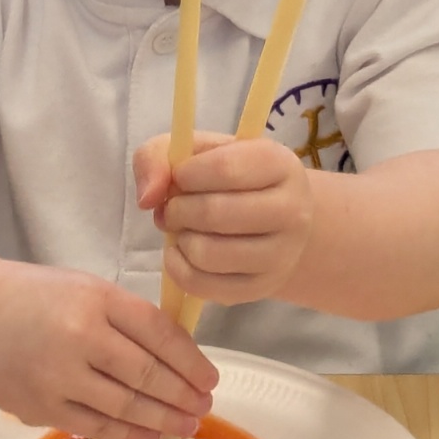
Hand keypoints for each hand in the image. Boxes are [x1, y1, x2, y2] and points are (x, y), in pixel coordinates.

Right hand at [0, 259, 217, 438]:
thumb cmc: (32, 296)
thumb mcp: (84, 289)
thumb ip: (125, 319)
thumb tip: (175, 358)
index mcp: (96, 299)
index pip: (159, 334)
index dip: (191, 361)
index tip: (210, 378)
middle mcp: (80, 336)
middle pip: (147, 374)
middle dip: (183, 395)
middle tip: (205, 407)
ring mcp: (59, 376)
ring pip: (126, 406)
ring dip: (163, 420)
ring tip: (186, 425)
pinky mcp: (41, 407)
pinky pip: (96, 427)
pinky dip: (128, 434)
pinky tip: (150, 436)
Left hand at [134, 132, 314, 305]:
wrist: (276, 222)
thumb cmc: (232, 179)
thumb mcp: (199, 151)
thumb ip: (158, 156)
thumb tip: (147, 198)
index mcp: (279, 164)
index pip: (225, 168)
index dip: (186, 174)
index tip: (180, 177)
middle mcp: (292, 210)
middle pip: (214, 213)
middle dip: (177, 210)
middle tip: (173, 207)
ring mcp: (281, 254)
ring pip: (208, 253)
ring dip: (179, 240)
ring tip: (182, 229)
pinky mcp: (261, 288)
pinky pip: (204, 286)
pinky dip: (178, 269)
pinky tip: (181, 252)